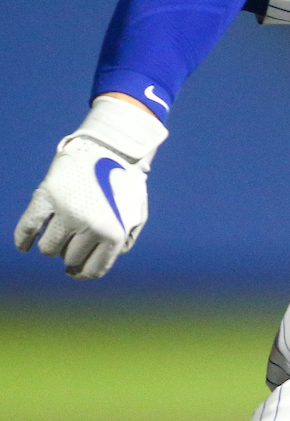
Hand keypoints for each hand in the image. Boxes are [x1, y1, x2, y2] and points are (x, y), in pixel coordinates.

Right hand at [14, 96, 166, 278]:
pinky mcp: (47, 196)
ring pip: (48, 248)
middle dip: (69, 255)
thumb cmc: (124, 184)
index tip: (75, 271)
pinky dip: (22, 239)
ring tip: (56, 236)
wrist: (111, 148)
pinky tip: (23, 246)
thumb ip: (125, 239)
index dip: (82, 273)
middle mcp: (91, 226)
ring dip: (50, 246)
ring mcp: (67, 211)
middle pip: (69, 258)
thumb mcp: (136, 213)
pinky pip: (28, 227)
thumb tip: (101, 262)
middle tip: (70, 245)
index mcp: (114, 233)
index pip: (93, 268)